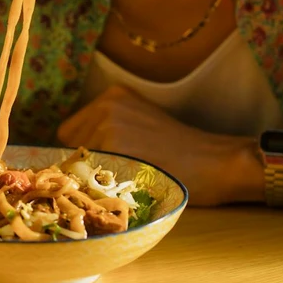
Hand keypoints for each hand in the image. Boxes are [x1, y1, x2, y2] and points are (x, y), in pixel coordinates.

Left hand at [56, 86, 260, 205]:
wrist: (216, 163)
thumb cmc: (180, 154)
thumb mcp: (139, 127)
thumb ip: (106, 132)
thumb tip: (66, 158)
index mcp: (111, 97)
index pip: (68, 134)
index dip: (81, 155)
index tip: (100, 169)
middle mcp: (105, 105)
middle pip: (69, 148)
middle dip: (85, 166)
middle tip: (120, 175)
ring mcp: (108, 123)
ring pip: (77, 163)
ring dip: (93, 177)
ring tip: (128, 179)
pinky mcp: (114, 144)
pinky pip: (89, 174)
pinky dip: (101, 186)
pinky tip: (127, 186)